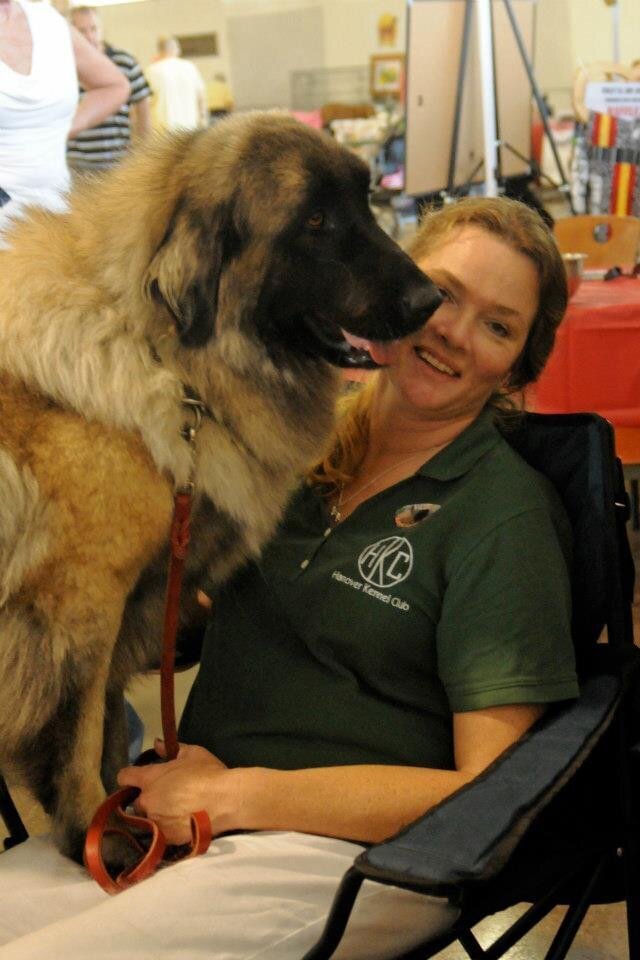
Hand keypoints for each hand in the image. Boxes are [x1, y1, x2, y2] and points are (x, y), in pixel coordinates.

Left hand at [117, 739, 236, 843]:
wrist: (225, 801)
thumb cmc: (207, 773)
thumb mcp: (192, 753)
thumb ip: (171, 750)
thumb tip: (157, 743)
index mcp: (150, 778)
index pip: (124, 777)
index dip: (129, 776)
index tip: (137, 778)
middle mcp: (147, 801)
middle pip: (136, 801)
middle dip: (146, 799)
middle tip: (163, 796)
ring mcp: (155, 822)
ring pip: (147, 819)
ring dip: (155, 815)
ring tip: (173, 813)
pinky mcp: (166, 838)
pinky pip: (159, 833)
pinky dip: (166, 829)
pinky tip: (179, 825)